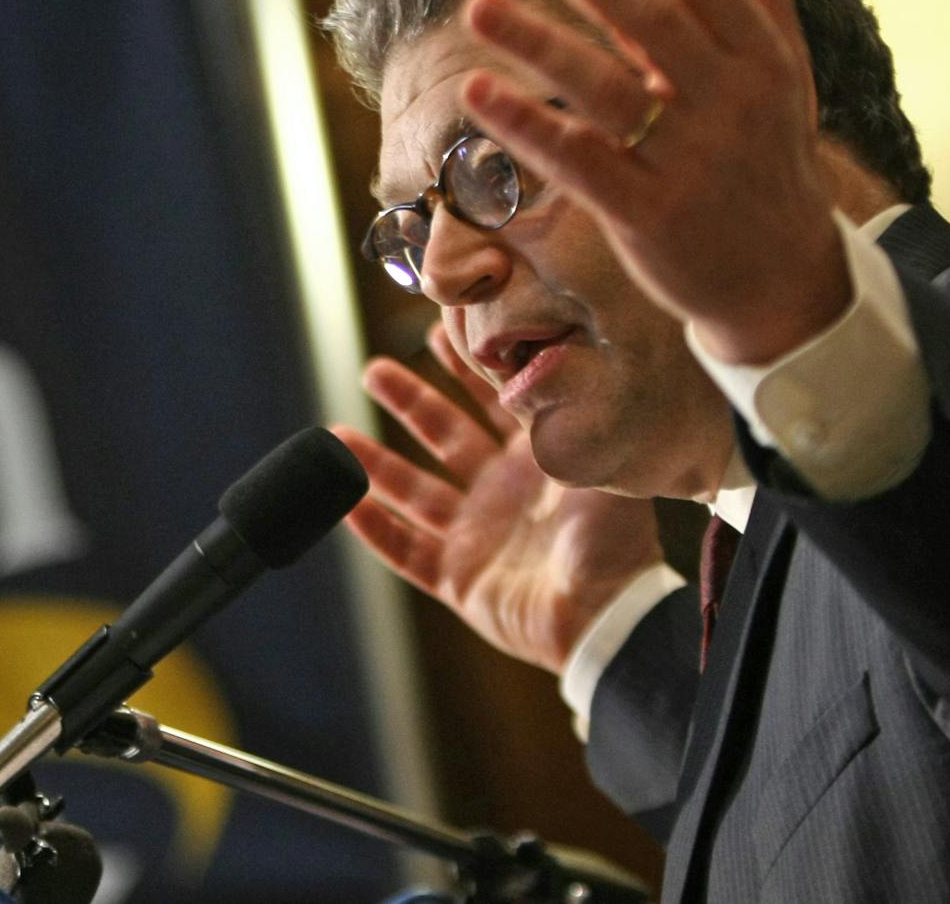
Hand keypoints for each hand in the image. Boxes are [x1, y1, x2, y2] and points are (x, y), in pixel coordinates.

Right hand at [332, 325, 661, 673]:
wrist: (606, 616)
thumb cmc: (614, 540)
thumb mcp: (597, 462)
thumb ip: (566, 415)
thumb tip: (537, 364)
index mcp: (537, 462)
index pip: (493, 403)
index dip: (464, 369)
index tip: (438, 332)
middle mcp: (501, 493)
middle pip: (443, 437)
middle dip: (409, 402)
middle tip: (374, 371)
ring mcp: (477, 535)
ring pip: (413, 492)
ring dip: (375, 464)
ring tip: (335, 435)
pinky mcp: (458, 579)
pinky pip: (406, 552)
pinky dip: (375, 531)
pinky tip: (345, 506)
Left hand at [457, 0, 850, 365]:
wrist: (780, 280)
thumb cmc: (763, 158)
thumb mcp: (776, 70)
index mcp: (761, 58)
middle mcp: (731, 104)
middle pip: (651, 21)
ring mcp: (690, 162)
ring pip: (605, 89)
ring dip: (538, 43)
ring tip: (478, 6)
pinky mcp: (649, 216)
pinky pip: (579, 162)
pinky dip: (527, 127)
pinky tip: (479, 93)